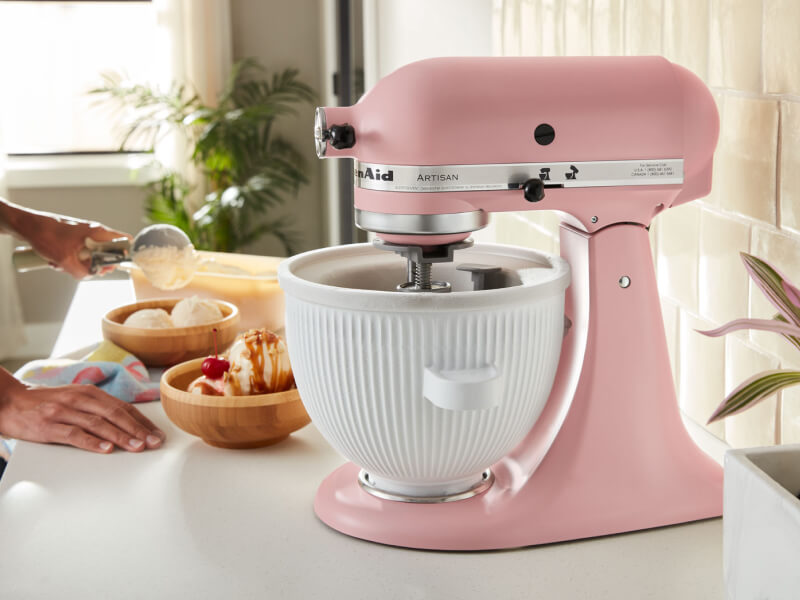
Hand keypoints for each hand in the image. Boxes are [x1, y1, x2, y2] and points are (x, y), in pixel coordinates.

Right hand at [0, 376, 164, 453]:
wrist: (9, 402)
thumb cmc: (46, 403)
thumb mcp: (75, 398)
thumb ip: (98, 407)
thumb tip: (128, 422)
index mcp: (90, 392)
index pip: (122, 407)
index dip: (142, 421)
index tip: (157, 433)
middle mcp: (79, 399)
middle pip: (115, 414)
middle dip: (138, 429)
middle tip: (154, 442)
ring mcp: (64, 411)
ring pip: (98, 424)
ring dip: (121, 436)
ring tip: (137, 447)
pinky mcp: (48, 426)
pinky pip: (74, 434)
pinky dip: (92, 442)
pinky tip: (106, 449)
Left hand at [23, 212, 130, 278]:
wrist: (25, 225)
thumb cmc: (46, 235)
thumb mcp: (66, 260)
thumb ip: (82, 272)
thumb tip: (89, 276)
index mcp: (97, 232)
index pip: (123, 241)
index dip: (122, 255)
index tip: (112, 266)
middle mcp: (92, 232)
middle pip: (105, 252)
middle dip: (95, 264)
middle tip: (86, 270)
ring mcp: (81, 234)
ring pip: (88, 254)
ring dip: (77, 264)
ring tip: (62, 265)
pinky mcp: (71, 237)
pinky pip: (77, 252)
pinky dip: (68, 259)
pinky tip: (55, 262)